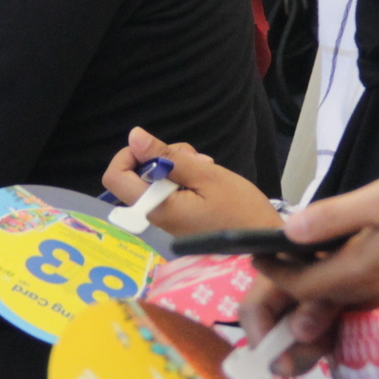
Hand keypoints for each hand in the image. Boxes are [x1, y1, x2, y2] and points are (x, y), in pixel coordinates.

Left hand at [100, 127, 280, 237]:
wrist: (263, 241)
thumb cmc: (240, 209)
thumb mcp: (205, 175)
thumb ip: (167, 156)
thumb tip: (134, 137)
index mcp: (156, 208)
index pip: (115, 177)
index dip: (128, 155)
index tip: (156, 149)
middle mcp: (154, 216)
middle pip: (135, 176)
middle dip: (160, 158)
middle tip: (193, 157)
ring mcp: (166, 220)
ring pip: (153, 181)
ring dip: (175, 166)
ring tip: (204, 167)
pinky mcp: (178, 219)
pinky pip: (168, 191)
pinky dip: (182, 179)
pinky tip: (205, 177)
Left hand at [237, 172, 378, 373]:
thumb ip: (333, 217)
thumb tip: (289, 230)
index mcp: (356, 272)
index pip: (299, 284)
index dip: (272, 270)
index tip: (254, 251)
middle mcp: (367, 292)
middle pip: (313, 299)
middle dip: (285, 286)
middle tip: (268, 261)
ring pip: (336, 297)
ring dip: (311, 285)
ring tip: (298, 259)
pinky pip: (358, 292)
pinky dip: (337, 280)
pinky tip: (340, 258)